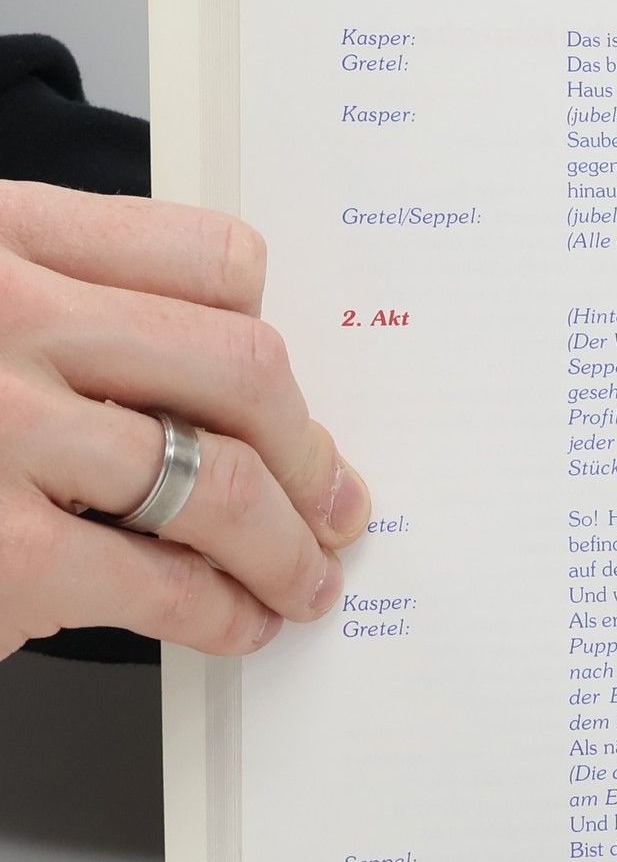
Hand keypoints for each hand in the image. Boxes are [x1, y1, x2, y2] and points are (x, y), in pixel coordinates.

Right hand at [0, 180, 368, 659]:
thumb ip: (53, 307)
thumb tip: (202, 389)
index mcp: (3, 238)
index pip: (210, 256)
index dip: (272, 331)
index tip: (291, 391)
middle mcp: (9, 318)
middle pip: (242, 365)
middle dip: (312, 448)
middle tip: (339, 497)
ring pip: (218, 480)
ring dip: (288, 545)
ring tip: (307, 577)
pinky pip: (156, 580)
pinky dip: (220, 611)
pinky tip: (235, 624)